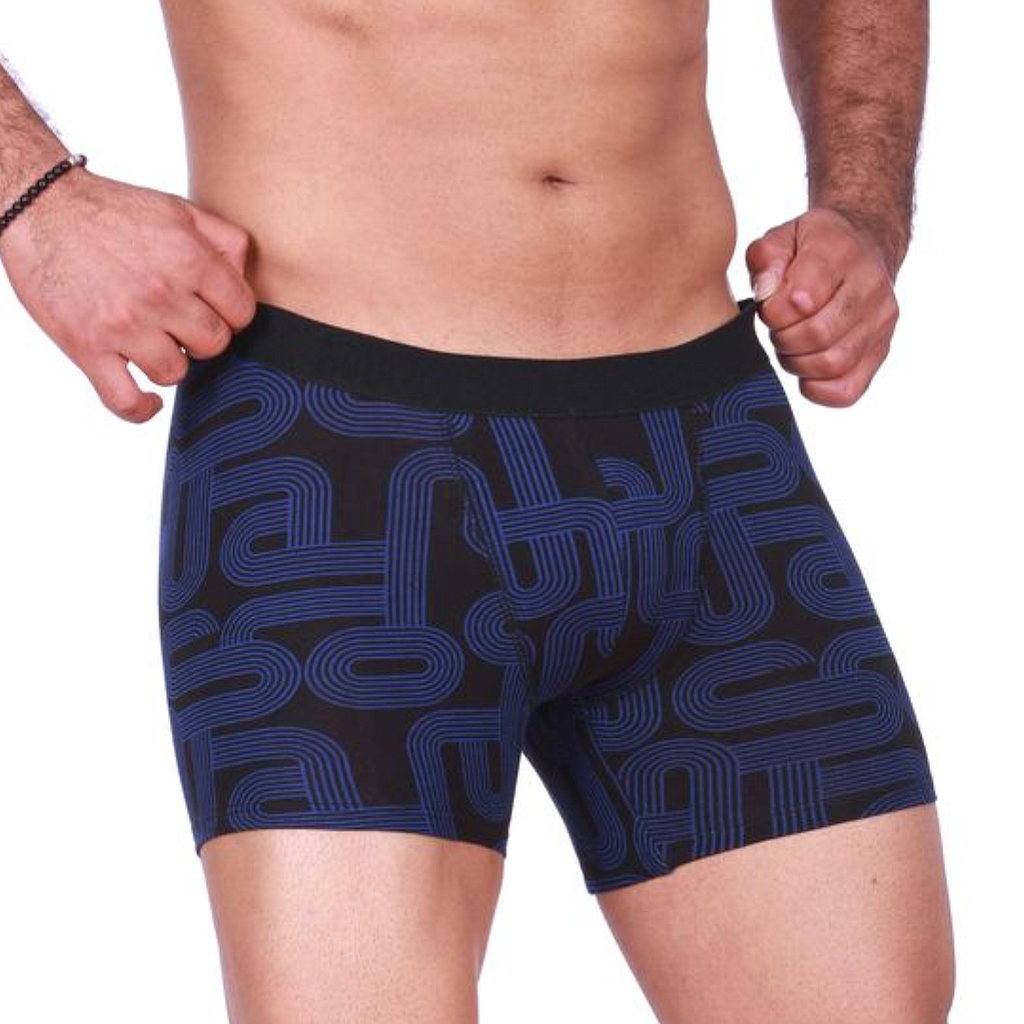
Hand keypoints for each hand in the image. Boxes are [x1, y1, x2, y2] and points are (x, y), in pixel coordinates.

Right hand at [0, 167, 256, 422]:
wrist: (41, 206)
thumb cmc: (111, 211)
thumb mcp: (179, 209)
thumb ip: (224, 240)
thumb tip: (246, 279)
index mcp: (189, 258)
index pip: (241, 313)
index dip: (230, 316)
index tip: (212, 313)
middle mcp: (161, 293)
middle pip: (214, 345)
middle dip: (201, 337)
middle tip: (179, 324)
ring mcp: (124, 324)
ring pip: (176, 372)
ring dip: (168, 362)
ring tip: (151, 341)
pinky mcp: (88, 347)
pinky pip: (126, 400)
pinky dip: (140, 408)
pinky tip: (148, 400)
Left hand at [744, 206, 899, 407]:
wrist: (863, 245)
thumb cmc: (811, 247)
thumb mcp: (782, 237)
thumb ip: (765, 258)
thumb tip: (767, 292)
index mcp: (840, 251)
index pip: (802, 298)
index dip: (773, 312)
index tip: (769, 307)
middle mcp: (870, 284)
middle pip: (817, 334)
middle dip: (783, 338)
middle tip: (778, 328)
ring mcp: (881, 320)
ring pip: (832, 363)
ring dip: (797, 363)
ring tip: (791, 345)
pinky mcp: (881, 349)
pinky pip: (848, 390)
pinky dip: (817, 390)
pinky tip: (806, 369)